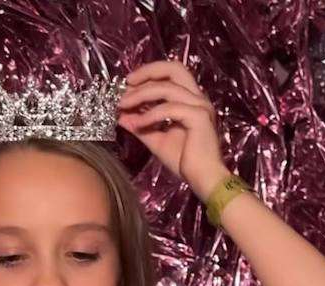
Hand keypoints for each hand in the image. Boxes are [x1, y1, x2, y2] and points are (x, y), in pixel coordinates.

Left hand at [117, 60, 228, 201]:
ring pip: (166, 87)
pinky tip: (138, 124)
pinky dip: (150, 114)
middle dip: (147, 71)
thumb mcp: (157, 140)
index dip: (147, 76)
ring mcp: (200, 106)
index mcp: (190, 100)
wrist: (203, 179)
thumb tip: (121, 116)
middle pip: (173, 68)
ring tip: (123, 105)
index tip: (126, 87)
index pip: (169, 76)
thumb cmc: (185, 162)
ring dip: (141, 94)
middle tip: (126, 82)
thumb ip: (140, 126)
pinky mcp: (199, 117)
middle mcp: (197, 98)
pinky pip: (169, 108)